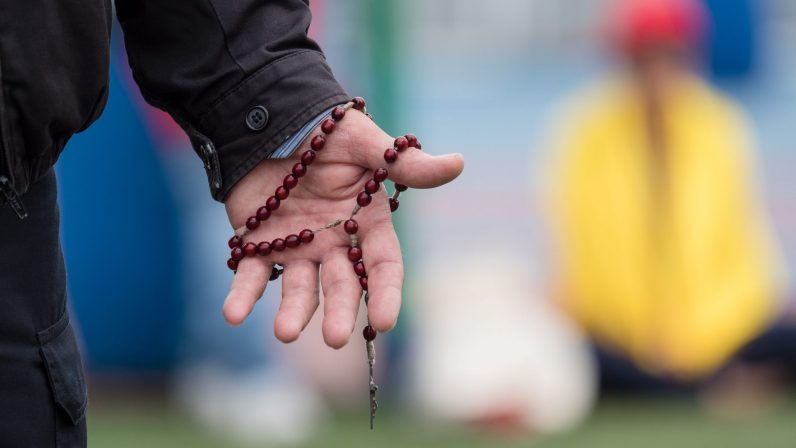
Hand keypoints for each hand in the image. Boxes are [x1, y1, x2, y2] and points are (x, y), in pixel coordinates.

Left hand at [222, 111, 463, 347]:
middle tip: (334, 338)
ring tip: (284, 333)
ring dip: (292, 312)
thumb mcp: (366, 142)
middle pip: (341, 284)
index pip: (382, 264)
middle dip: (338, 311)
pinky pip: (250, 274)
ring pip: (298, 288)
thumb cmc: (327, 130)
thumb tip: (458, 163)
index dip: (385, 292)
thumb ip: (405, 163)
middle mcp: (334, 243)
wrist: (273, 118)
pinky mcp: (256, 244)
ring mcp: (296, 247)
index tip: (384, 320)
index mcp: (365, 222)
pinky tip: (232, 314)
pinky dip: (242, 295)